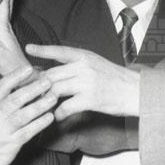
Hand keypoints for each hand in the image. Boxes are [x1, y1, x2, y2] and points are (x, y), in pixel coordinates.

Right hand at [0, 66, 56, 164]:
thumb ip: (1, 99)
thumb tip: (19, 84)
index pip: (1, 87)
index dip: (15, 76)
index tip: (28, 67)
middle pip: (15, 99)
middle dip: (33, 89)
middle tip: (47, 81)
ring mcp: (4, 129)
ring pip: (23, 115)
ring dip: (40, 106)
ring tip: (53, 98)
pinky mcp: (11, 143)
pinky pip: (27, 132)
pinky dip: (39, 124)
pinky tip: (50, 117)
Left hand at [25, 44, 139, 119]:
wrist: (136, 91)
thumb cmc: (116, 79)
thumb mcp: (97, 63)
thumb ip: (78, 64)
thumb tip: (58, 68)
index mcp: (85, 56)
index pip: (60, 50)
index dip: (43, 50)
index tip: (29, 48)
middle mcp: (84, 67)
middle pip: (52, 74)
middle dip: (39, 84)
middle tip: (30, 91)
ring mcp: (86, 83)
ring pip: (55, 90)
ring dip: (46, 99)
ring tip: (41, 105)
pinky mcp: (89, 99)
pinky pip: (65, 106)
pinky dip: (58, 113)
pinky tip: (57, 116)